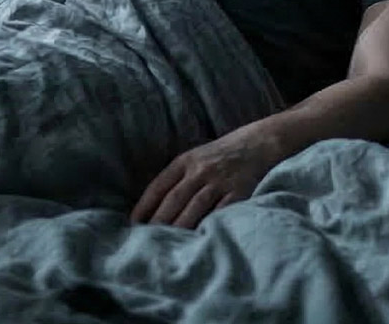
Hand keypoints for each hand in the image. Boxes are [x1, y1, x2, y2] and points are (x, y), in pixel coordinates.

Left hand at [131, 130, 280, 227]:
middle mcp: (199, 170)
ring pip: (194, 207)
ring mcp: (219, 181)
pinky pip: (221, 212)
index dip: (145, 205)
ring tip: (169, 244)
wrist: (255, 144)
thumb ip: (176, 179)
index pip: (158, 186)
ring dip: (180, 226)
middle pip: (174, 199)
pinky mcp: (238, 192)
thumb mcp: (193, 159)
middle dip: (159, 220)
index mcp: (184, 161)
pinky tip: (200, 238)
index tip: (134, 223)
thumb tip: (152, 207)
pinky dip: (209, 224)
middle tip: (147, 239)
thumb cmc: (217, 156)